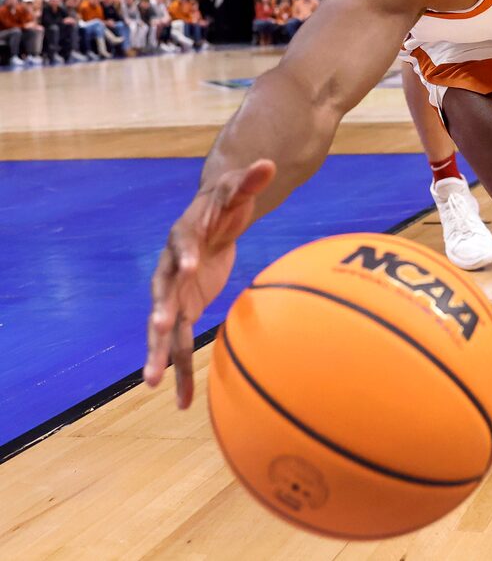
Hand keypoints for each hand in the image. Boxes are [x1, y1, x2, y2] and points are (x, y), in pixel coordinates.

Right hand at [144, 159, 275, 407]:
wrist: (212, 218)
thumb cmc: (227, 201)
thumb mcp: (239, 189)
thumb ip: (251, 180)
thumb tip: (268, 162)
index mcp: (184, 236)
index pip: (182, 243)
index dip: (185, 254)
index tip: (191, 265)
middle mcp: (171, 267)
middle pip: (162, 290)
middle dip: (159, 310)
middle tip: (157, 327)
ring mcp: (174, 293)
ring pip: (163, 327)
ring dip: (158, 353)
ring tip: (151, 382)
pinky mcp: (183, 309)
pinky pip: (178, 342)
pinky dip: (179, 369)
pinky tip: (182, 401)